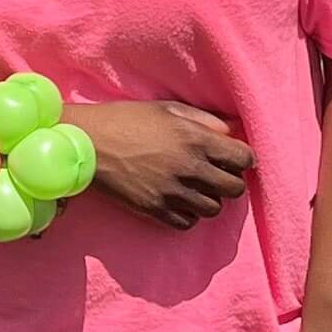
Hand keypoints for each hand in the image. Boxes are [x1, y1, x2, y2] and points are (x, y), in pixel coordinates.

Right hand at [84, 101, 254, 228]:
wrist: (87, 143)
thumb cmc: (126, 119)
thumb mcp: (166, 109)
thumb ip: (203, 120)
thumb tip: (230, 131)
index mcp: (196, 139)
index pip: (244, 158)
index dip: (242, 157)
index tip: (233, 157)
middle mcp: (190, 168)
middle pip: (234, 188)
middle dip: (229, 179)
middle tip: (215, 172)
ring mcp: (173, 192)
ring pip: (213, 209)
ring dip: (209, 198)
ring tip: (194, 186)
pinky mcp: (155, 210)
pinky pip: (188, 223)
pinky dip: (187, 213)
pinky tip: (177, 199)